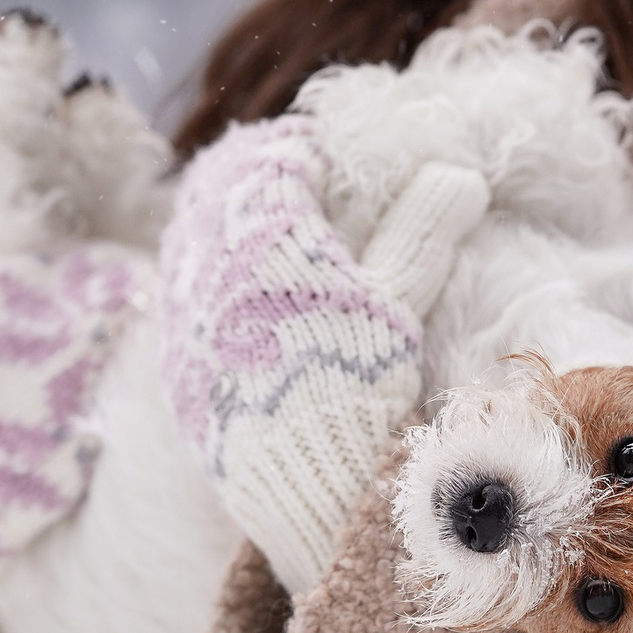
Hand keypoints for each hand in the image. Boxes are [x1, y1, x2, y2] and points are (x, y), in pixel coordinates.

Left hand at [159, 116, 486, 594]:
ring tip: (270, 235)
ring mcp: (181, 312)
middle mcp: (205, 262)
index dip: (299, 149)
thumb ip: (422, 229)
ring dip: (228, 223)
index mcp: (260, 232)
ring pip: (192, 236)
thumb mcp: (397, 301)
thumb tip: (460, 174)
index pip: (269, 158)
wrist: (302, 483)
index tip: (321, 154)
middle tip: (292, 183)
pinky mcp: (172, 358)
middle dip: (255, 178)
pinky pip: (180, 292)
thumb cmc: (356, 382)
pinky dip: (209, 275)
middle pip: (219, 187)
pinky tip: (244, 298)